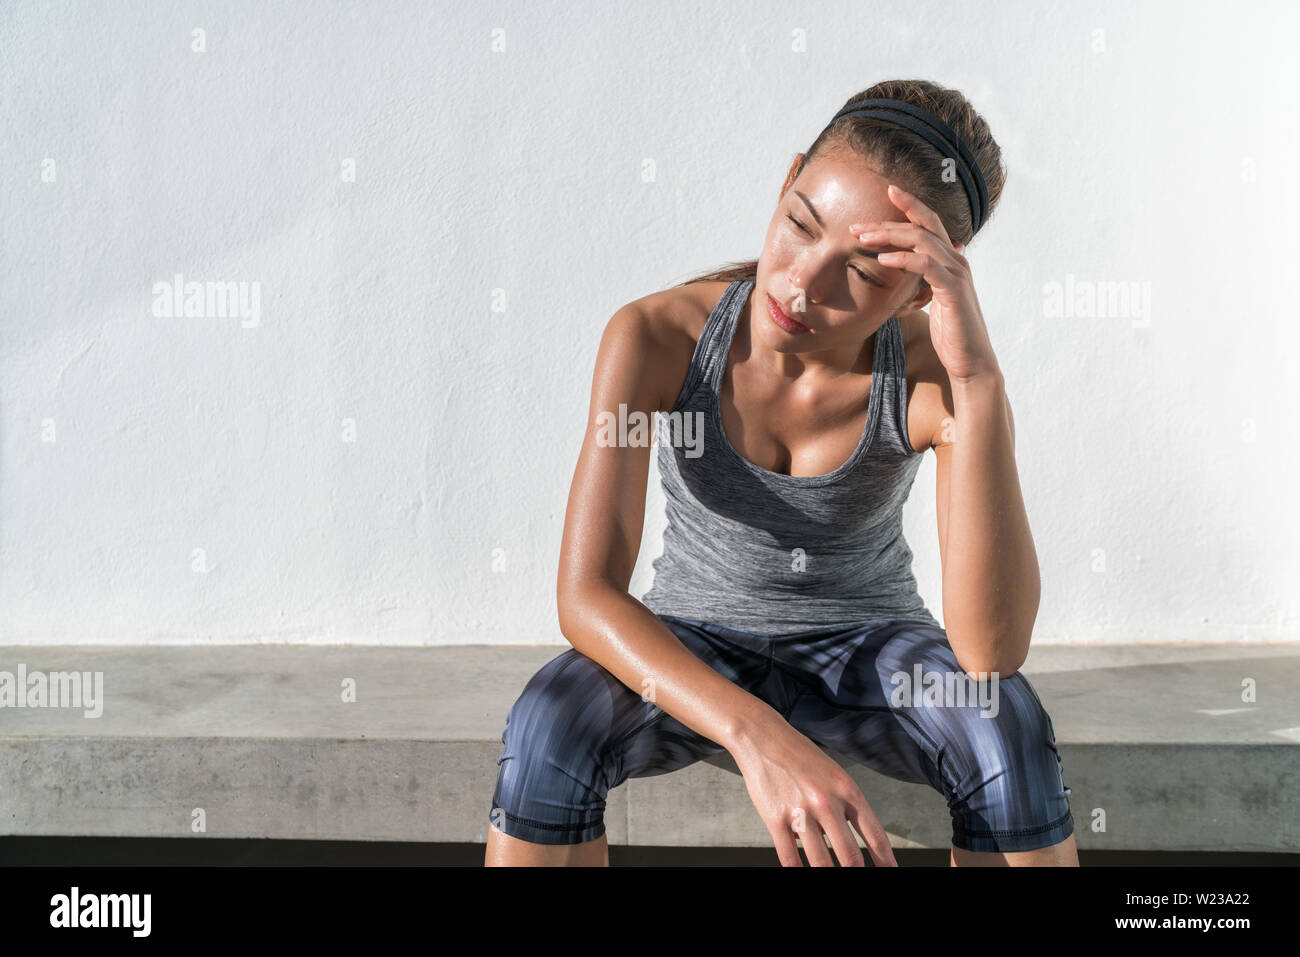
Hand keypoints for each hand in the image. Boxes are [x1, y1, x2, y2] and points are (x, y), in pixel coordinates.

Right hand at [730, 714, 897, 866]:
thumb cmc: (800, 755)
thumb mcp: (833, 774)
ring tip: (829, 877)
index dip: (886, 861)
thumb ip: (843, 808)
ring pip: (821, 862)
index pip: (875, 835)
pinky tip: (800, 872)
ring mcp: (801, 812)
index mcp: (847, 790)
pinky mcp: (775, 819)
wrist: (763, 736)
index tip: (890, 872)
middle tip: (860, 879)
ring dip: (827, 876)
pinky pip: (789, 857)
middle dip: (857, 874)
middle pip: (850, 856)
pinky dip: (797, 872)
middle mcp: (827, 802)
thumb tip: (839, 843)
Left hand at [850, 184, 999, 383]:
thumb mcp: (933, 301)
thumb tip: (910, 270)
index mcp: (950, 261)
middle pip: (923, 226)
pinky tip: (883, 258)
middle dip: (890, 219)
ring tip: (863, 237)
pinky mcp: (954, 291)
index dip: (909, 206)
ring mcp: (957, 274)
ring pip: (923, 241)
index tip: (886, 193)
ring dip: (890, 235)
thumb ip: (924, 281)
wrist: (971, 361)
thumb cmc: (951, 334)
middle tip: (857, 223)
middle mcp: (956, 261)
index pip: (929, 224)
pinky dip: (904, 259)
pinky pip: (927, 266)